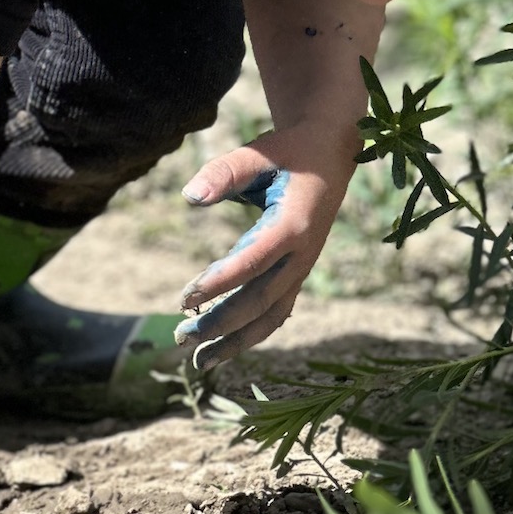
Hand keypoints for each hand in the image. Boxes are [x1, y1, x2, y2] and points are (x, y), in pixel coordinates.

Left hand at [174, 121, 359, 365]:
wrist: (331, 154)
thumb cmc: (289, 152)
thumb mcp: (258, 152)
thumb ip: (224, 172)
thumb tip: (189, 196)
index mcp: (293, 225)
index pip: (252, 262)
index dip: (219, 283)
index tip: (184, 300)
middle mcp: (302, 254)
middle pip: (260, 300)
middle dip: (221, 324)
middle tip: (181, 337)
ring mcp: (302, 268)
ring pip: (271, 316)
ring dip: (236, 341)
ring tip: (199, 361)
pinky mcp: (298, 273)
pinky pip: (277, 312)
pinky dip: (253, 333)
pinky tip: (225, 348)